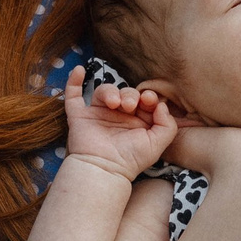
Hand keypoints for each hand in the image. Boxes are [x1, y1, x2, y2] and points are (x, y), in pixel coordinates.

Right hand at [61, 66, 176, 179]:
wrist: (105, 169)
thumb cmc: (131, 159)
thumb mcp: (157, 143)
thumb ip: (167, 125)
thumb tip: (161, 104)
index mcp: (136, 121)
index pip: (143, 100)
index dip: (148, 96)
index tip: (149, 100)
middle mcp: (117, 116)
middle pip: (125, 93)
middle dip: (130, 95)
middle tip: (130, 106)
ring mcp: (98, 115)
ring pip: (104, 91)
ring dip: (110, 92)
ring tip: (114, 103)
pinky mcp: (80, 116)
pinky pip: (73, 95)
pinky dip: (74, 81)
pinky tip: (79, 70)